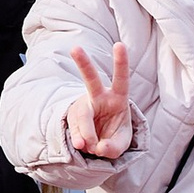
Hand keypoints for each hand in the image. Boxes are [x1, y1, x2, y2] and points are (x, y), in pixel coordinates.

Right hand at [64, 42, 132, 158]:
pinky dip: (79, 140)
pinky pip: (74, 129)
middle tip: (75, 48)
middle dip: (83, 63)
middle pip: (90, 79)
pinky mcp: (72, 117)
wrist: (99, 141)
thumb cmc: (114, 135)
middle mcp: (98, 97)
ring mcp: (83, 106)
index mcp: (118, 97)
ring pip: (81, 115)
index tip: (119, 45)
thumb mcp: (121, 143)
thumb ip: (114, 147)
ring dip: (85, 133)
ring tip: (88, 146)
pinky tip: (82, 146)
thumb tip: (99, 147)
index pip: (121, 78)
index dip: (121, 62)